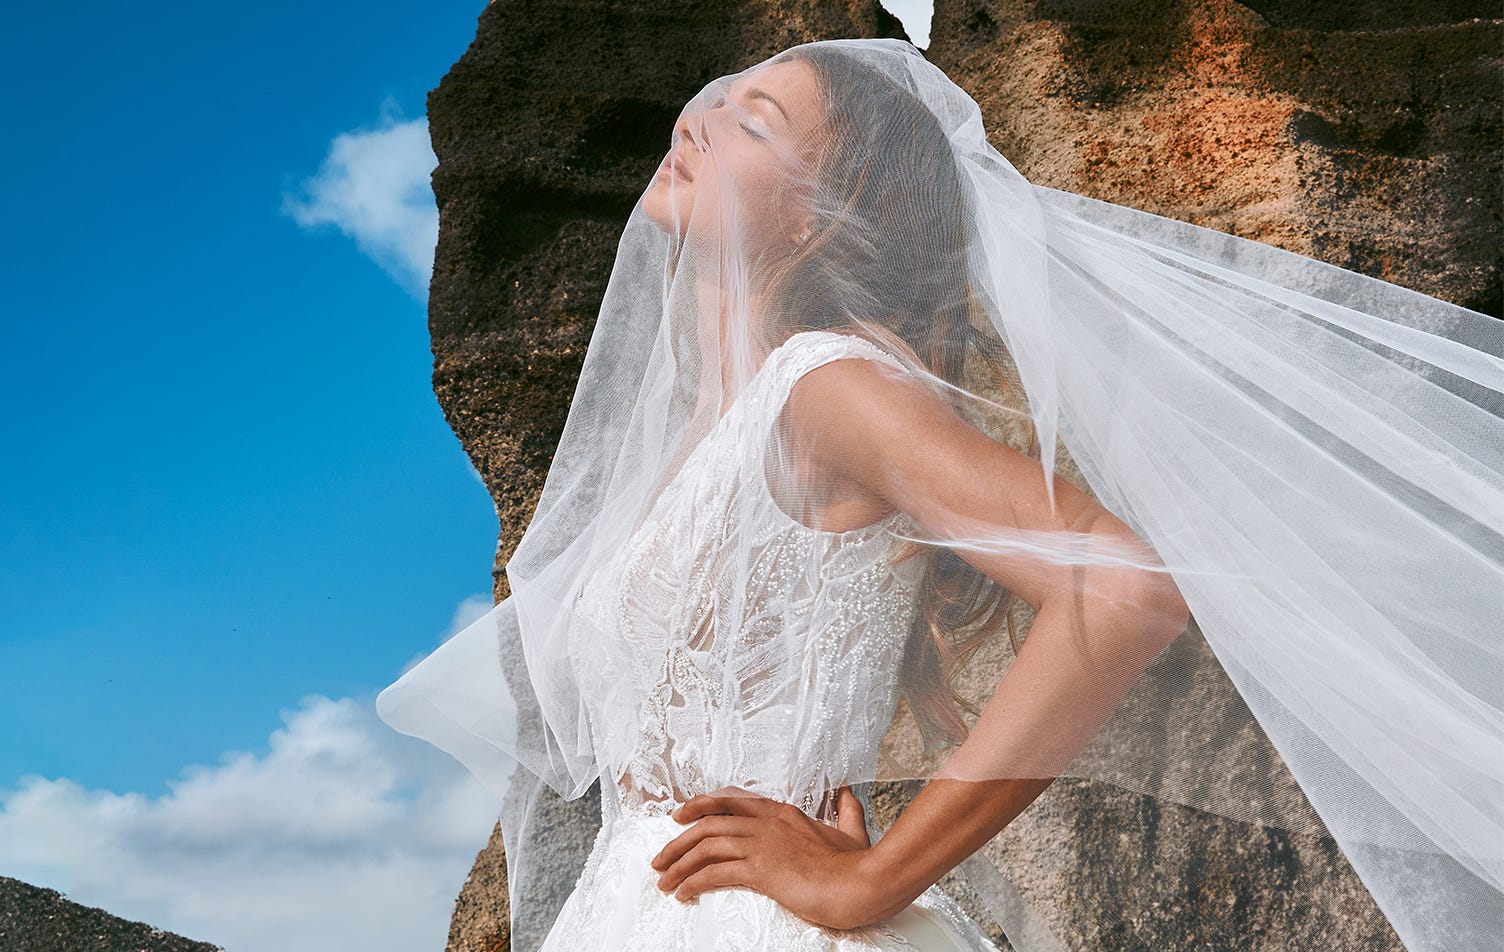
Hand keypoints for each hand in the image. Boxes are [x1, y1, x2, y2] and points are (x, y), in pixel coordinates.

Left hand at [648, 785, 888, 929]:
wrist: (864, 883)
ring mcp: (763, 845)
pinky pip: (715, 873)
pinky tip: (683, 893)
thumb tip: (848, 794)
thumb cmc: (858, 864)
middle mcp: (767, 823)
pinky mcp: (761, 870)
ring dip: (679, 864)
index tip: (680, 815)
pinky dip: (692, 882)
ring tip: (664, 881)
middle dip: (678, 841)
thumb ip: (847, 810)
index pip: (731, 802)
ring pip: (705, 846)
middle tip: (660, 858)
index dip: (701, 806)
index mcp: (783, 812)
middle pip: (708, 824)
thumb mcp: (853, 830)